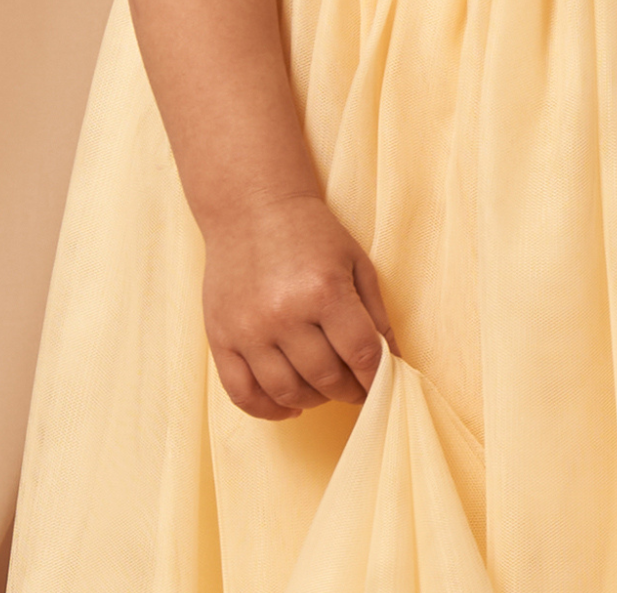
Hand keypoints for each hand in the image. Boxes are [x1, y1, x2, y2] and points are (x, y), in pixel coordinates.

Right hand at [200, 194, 399, 420]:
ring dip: (314, 400)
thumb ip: (376, 313)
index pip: (361, 355)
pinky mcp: (220, 338)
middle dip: (348, 390)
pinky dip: (269, 409)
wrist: (251, 206)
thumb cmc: (311, 232)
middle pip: (326, 378)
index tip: (381, 383)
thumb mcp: (355, 261)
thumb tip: (396, 362)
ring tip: (324, 388)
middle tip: (354, 386)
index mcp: (324, 290)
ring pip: (288, 392)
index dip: (377, 377)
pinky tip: (290, 404)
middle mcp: (284, 313)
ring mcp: (249, 329)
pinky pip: (243, 394)